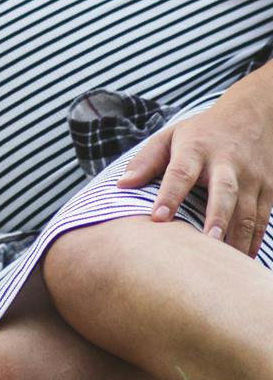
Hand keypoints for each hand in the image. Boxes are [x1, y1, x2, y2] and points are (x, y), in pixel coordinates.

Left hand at [118, 69, 272, 255]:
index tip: (157, 218)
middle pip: (223, 190)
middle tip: (208, 242)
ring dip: (238, 238)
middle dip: (216, 216)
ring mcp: (251, 177)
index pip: (180, 171)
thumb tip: (121, 186)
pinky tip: (242, 261)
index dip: (169, 194)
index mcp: (196, 148)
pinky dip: (254, 241)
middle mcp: (226, 162)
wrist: (252, 115)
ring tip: (226, 264)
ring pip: (248, 211)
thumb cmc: (202, 132)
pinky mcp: (268, 189)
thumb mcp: (170, 136)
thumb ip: (146, 160)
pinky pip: (262, 219)